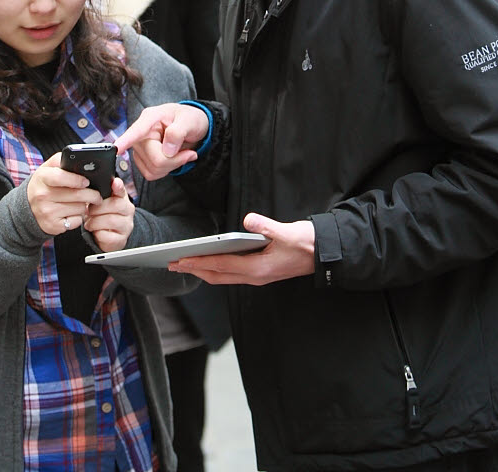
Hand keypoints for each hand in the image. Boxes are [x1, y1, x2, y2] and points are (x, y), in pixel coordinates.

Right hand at [27, 152, 101, 235]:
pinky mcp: (53, 226)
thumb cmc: (43, 185)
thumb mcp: (47, 168)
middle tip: (97, 194)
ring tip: (83, 202)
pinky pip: (76, 221)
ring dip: (85, 205)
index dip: (77, 179)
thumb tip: (81, 160)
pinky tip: (74, 212)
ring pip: (79, 208)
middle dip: (92, 194)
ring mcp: (47, 212)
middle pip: (76, 194)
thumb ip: (62, 160)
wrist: (27, 208)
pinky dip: (79, 217)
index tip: (87, 181)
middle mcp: (42, 195)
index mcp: (42, 177)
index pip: (61, 177)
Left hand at [84, 177, 134, 252]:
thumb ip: (100, 194)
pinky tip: (95, 232)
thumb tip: (90, 187)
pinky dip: (97, 233)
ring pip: (111, 220)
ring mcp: (126, 225)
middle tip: (88, 211)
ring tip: (89, 223)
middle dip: (98, 208)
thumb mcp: (103, 203)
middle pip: (116, 204)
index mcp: (123, 198)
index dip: (118, 186)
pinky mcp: (121, 239)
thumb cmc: (104, 216)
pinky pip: (107, 235)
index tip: (114, 183)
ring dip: (95, 222)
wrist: (111, 237)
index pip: (122, 190)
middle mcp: (128, 211)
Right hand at [114, 103, 207, 179]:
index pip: (137, 131)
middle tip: (189, 153)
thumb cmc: (189, 119)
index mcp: (151, 118)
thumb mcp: (190, 120)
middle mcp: (141, 133)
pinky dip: (166, 170)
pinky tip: (174, 159)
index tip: (116, 148)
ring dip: (172, 165)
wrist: (191, 128)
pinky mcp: (142, 158)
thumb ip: (178, 132)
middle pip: (154, 158)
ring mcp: (140, 147)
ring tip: (182, 153)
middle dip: (175, 160)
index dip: (126, 140)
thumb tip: (167, 150)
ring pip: (152, 169)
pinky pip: (151, 173)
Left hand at [168, 214, 315, 285]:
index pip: (221, 266)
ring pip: (223, 277)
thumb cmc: (306, 243)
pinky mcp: (261, 272)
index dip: (199, 262)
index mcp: (258, 269)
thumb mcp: (287, 232)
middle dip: (194, 269)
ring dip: (203, 270)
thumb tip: (247, 219)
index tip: (180, 260)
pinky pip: (231, 274)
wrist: (324, 254)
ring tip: (185, 263)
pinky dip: (216, 268)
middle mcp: (255, 277)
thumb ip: (266, 226)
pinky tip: (209, 261)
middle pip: (217, 275)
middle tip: (172, 264)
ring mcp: (257, 276)